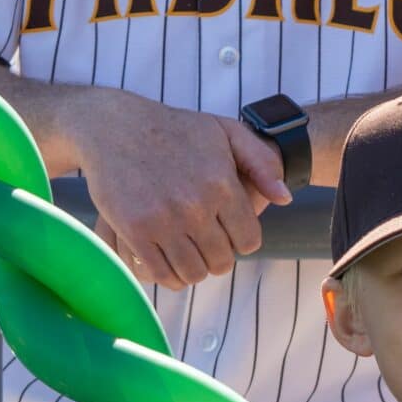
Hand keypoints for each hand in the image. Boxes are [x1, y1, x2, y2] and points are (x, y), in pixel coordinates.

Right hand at [61, 86, 289, 289]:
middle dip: (218, 258)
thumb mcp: (226, 132)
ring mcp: (163, 220)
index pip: (249, 241)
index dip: (242, 242)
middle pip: (221, 262)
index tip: (229, 233)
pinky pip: (160, 273)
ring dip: (193, 269)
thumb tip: (285, 198)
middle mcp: (196, 206)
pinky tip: (167, 259)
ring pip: (193, 273)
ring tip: (188, 252)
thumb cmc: (175, 129)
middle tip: (206, 245)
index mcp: (222, 184)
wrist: (116, 126)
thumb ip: (262, 163)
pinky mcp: (134, 230)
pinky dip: (167, 274)